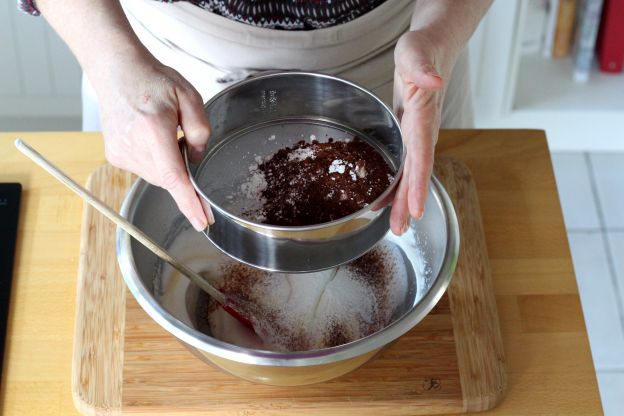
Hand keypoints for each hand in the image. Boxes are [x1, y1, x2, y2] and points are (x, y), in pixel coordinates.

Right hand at [94, 55, 212, 230]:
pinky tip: (148, 136)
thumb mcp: (189, 97)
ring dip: (167, 162)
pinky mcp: (115, 156)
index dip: (189, 202)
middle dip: (181, 167)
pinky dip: (154, 159)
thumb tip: (195, 160)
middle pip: (169, 177)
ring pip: (158, 176)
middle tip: (178, 136)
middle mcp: (134, 145)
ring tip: (160, 131)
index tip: (202, 221)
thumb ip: (201, 130)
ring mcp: (121, 153)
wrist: (117, 71)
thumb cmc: (153, 81)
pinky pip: (145, 169)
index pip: (174, 177)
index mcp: (154, 130)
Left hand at [391, 30, 446, 234]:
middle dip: (408, 203)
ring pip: (411, 174)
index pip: (422, 157)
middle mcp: (424, 132)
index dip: (418, 185)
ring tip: (395, 224)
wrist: (431, 50)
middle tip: (400, 229)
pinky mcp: (410, 135)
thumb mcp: (415, 53)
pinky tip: (386, 197)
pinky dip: (398, 183)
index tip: (416, 209)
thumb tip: (434, 81)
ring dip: (403, 199)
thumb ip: (422, 67)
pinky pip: (405, 165)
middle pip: (417, 174)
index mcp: (424, 118)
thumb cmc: (422, 51)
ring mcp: (418, 135)